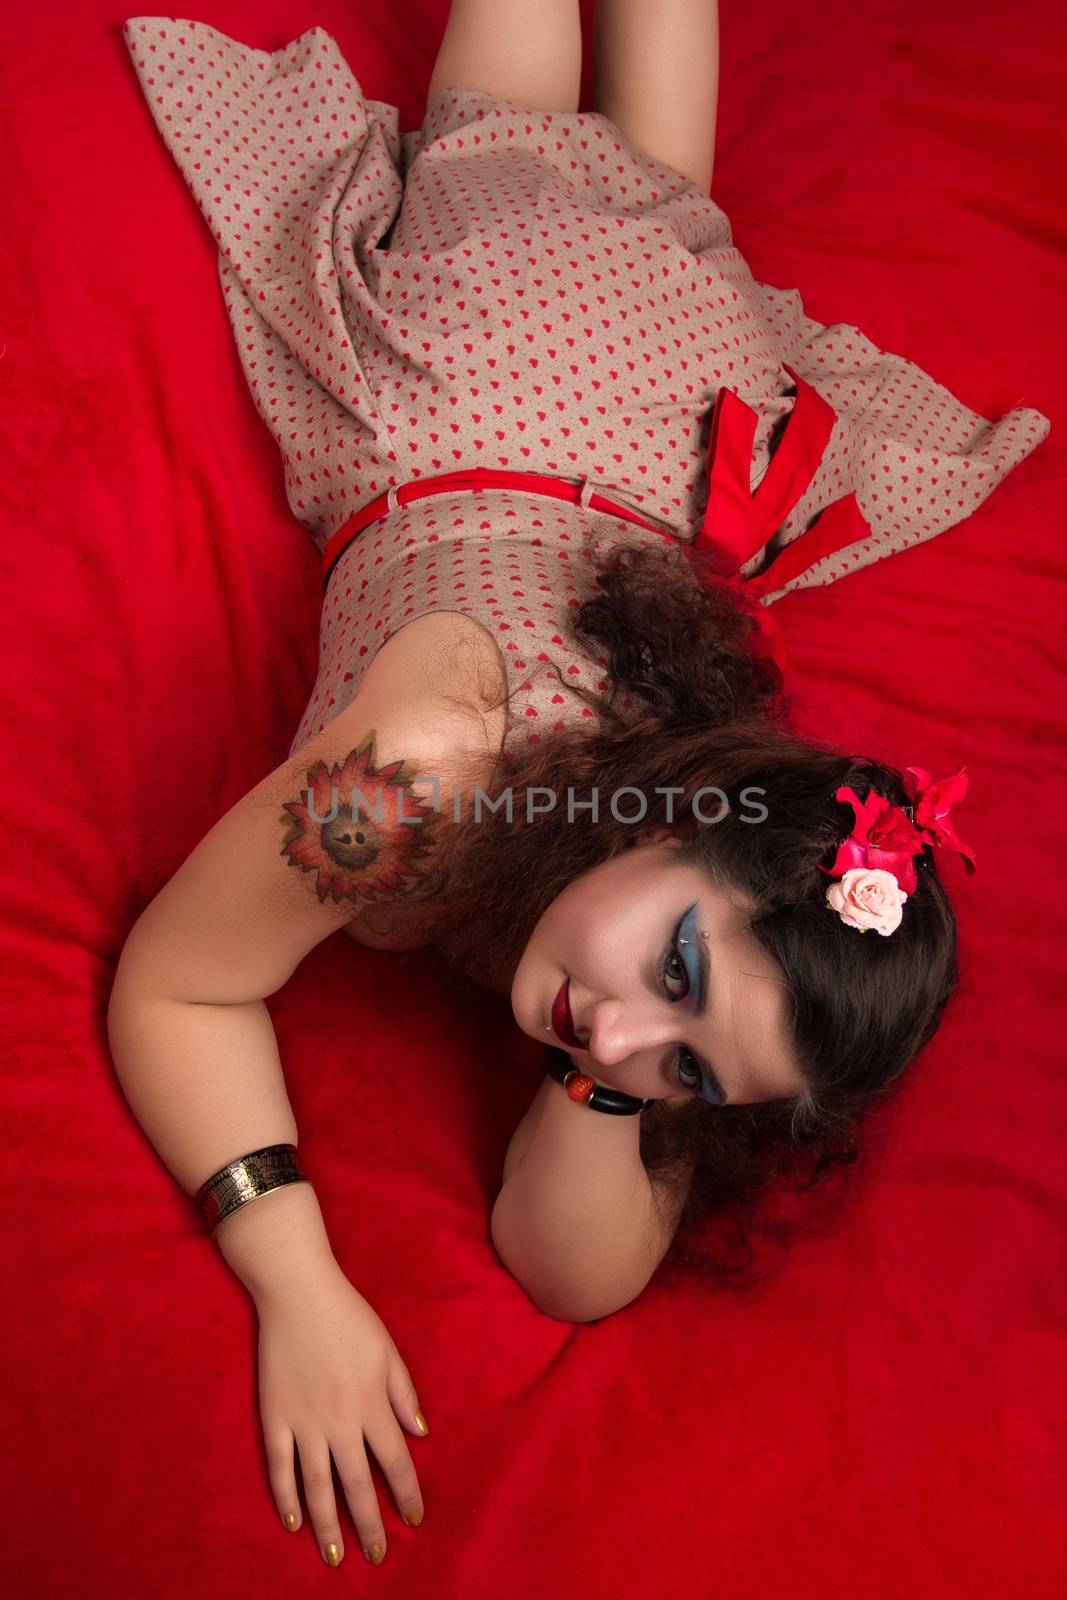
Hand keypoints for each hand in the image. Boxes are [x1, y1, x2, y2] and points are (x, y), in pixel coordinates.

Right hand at [255, 1262, 428, 1566]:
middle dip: (370, 1525)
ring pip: (317, 1486)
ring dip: (328, 1524)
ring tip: (335, 1555)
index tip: (414, 1519)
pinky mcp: (275, 1417)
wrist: (298, 1293)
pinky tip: (292, 1521)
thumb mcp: (387, 1349)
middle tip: (378, 1556)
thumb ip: (403, 1393)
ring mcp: (304, 1422)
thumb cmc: (348, 1317)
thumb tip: (419, 1434)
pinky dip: (285, 1497)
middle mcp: (340, 1420)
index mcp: (372, 1403)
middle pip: (358, 1484)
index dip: (407, 1493)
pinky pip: (280, 1467)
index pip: (396, 1461)